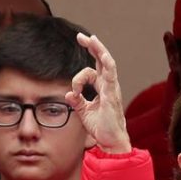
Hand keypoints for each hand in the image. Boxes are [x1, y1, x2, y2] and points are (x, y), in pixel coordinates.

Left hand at [66, 33, 130, 153]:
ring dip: (99, 50)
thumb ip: (77, 101)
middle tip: (82, 37)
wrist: (111, 142)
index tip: (74, 90)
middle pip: (102, 60)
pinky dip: (107, 64)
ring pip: (107, 63)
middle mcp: (108, 85)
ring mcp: (112, 88)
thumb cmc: (101, 128)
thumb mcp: (84, 112)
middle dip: (93, 47)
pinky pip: (111, 76)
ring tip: (91, 39)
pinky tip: (103, 56)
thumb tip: (68, 93)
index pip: (92, 71)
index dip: (79, 76)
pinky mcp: (112, 95)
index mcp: (102, 88)